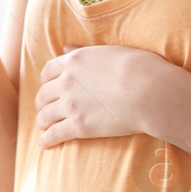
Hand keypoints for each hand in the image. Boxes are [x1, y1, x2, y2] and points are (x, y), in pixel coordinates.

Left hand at [32, 44, 178, 147]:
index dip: (45, 81)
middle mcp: (66, 82)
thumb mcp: (109, 51)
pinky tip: (43, 144)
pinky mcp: (78, 126)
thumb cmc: (138, 67)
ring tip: (43, 127)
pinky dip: (46, 140)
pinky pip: (55, 134)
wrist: (148, 91)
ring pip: (45, 115)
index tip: (47, 87)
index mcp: (74, 61)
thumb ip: (84, 50)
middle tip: (44, 108)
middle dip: (41, 102)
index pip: (48, 71)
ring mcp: (70, 105)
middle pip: (43, 94)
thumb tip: (66, 47)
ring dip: (42, 121)